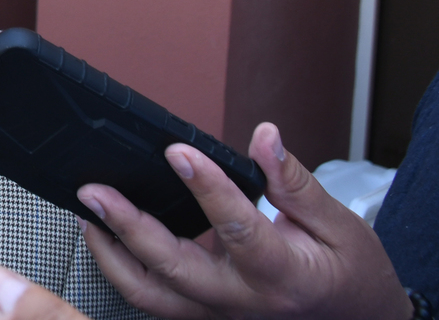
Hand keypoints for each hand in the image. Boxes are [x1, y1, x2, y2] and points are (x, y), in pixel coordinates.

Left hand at [80, 122, 411, 319]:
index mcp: (283, 273)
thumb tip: (265, 137)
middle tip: (95, 191)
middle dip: (127, 228)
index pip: (237, 227)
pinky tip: (106, 237)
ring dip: (112, 255)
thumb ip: (294, 181)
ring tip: (88, 213)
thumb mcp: (340, 224)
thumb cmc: (351, 275)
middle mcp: (243, 300)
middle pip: (174, 269)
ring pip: (151, 295)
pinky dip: (124, 270)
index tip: (176, 151)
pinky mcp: (205, 315)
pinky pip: (155, 299)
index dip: (204, 186)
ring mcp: (220, 313)